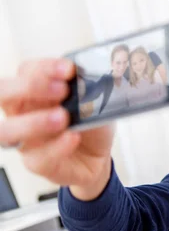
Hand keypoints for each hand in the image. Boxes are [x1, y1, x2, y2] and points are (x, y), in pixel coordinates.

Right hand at [0, 59, 113, 195]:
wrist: (98, 156)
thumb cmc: (88, 123)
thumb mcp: (93, 101)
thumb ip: (86, 89)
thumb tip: (89, 77)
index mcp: (33, 91)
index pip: (26, 71)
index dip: (45, 67)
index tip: (69, 69)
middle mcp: (22, 112)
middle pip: (3, 94)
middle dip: (30, 87)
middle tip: (62, 89)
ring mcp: (26, 139)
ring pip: (8, 130)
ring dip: (34, 121)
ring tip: (63, 117)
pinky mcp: (37, 162)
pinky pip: (39, 157)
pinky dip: (57, 146)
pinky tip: (73, 137)